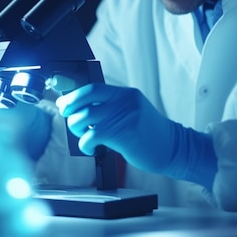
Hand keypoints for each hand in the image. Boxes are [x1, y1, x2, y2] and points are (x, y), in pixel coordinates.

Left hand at [56, 83, 216, 187]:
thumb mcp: (132, 112)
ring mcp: (125, 117)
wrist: (173, 147)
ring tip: (83, 135)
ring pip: (86, 118)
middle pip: (86, 101)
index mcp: (126, 94)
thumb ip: (111, 107)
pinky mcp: (124, 134)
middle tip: (68, 118)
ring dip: (77, 128)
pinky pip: (93, 136)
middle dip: (70, 111)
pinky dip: (86, 144)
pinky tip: (91, 148)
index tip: (63, 103)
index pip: (93, 88)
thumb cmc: (148, 134)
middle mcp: (125, 102)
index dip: (73, 95)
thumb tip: (80, 108)